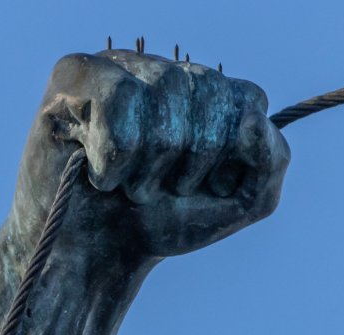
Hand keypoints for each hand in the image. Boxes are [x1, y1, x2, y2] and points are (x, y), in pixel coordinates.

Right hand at [16, 50, 289, 260]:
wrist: (97, 259)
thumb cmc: (163, 222)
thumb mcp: (240, 202)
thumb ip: (272, 161)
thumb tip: (255, 117)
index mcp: (204, 92)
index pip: (246, 99)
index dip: (230, 156)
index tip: (205, 187)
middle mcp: (162, 69)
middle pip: (208, 90)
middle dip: (191, 161)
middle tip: (162, 190)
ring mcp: (117, 67)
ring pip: (164, 90)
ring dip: (149, 164)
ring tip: (131, 185)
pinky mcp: (71, 78)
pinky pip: (116, 99)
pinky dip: (115, 155)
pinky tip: (102, 176)